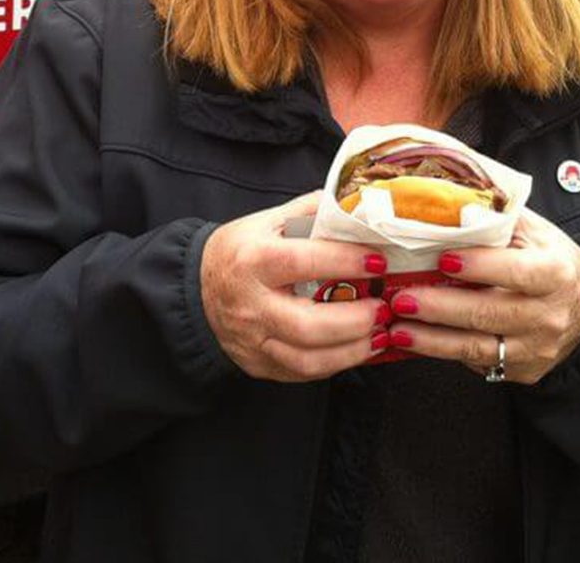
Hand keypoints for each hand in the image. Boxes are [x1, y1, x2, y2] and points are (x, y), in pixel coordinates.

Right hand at [201, 192, 389, 381]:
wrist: (197, 288)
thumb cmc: (239, 249)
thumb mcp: (268, 220)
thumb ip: (310, 212)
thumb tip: (355, 206)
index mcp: (253, 260)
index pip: (302, 262)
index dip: (344, 262)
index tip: (377, 261)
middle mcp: (251, 305)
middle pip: (307, 324)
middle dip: (354, 320)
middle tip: (383, 308)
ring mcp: (253, 340)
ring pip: (307, 359)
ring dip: (352, 351)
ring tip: (379, 334)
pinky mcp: (258, 364)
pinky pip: (302, 373)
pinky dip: (335, 363)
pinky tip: (357, 349)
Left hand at [386, 207, 579, 383]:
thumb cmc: (551, 260)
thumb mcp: (535, 232)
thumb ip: (498, 218)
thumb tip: (448, 197)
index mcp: (555, 273)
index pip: (517, 272)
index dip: (480, 266)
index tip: (443, 260)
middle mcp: (548, 315)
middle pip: (489, 313)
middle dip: (440, 308)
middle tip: (401, 297)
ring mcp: (535, 348)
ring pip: (478, 348)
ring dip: (432, 339)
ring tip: (397, 327)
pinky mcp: (522, 371)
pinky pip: (479, 365)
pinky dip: (443, 353)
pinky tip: (414, 341)